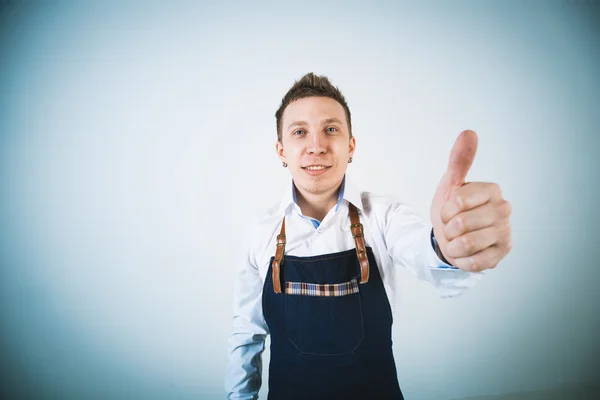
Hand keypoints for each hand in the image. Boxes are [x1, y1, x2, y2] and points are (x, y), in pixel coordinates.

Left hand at [430, 130, 511, 271]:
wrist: (451, 238)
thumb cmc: (451, 210)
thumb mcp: (450, 184)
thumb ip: (459, 161)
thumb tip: (469, 132)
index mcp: (492, 190)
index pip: (457, 202)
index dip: (444, 210)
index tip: (447, 211)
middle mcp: (504, 209)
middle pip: (461, 224)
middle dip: (447, 229)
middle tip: (452, 227)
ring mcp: (506, 232)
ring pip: (467, 243)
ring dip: (453, 245)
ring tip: (457, 240)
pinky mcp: (502, 253)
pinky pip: (474, 262)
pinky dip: (462, 259)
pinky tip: (465, 252)